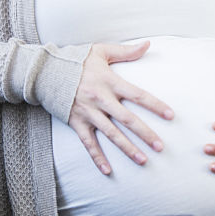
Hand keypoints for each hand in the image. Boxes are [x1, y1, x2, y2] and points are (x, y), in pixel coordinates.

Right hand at [68, 41, 173, 174]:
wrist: (44, 71)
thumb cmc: (76, 60)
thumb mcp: (101, 51)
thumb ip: (126, 51)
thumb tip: (149, 44)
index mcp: (110, 82)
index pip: (138, 95)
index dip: (155, 105)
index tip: (170, 115)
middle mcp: (100, 99)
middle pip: (128, 120)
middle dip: (145, 134)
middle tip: (161, 147)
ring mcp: (88, 113)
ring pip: (111, 134)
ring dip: (127, 148)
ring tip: (143, 160)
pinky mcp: (76, 123)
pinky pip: (88, 143)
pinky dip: (97, 157)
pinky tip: (107, 171)